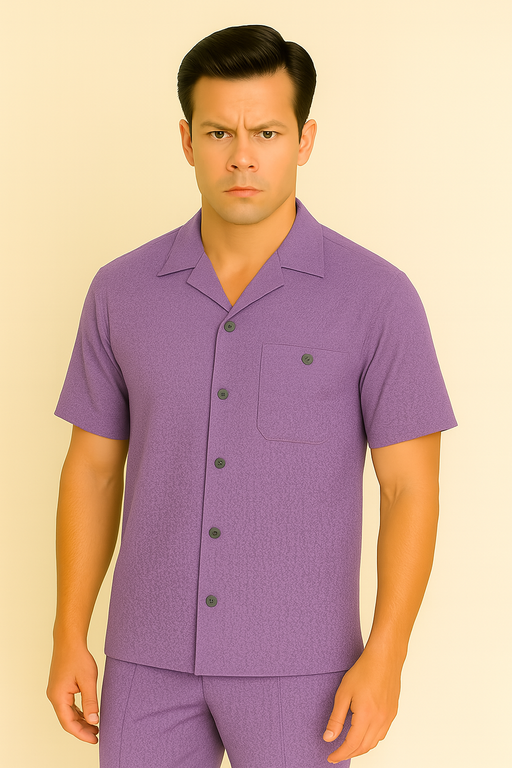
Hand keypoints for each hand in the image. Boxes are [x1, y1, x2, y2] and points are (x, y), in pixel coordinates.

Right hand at [46, 640, 99, 743]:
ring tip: (94, 727)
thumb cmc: (78, 657)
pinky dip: (78, 712)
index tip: (94, 739)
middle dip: (82, 729)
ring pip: (67, 713)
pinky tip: (87, 714)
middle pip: (67, 720)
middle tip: (97, 735)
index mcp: (58, 697)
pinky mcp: (60, 687)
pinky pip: (68, 705)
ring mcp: (56, 692)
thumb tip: (94, 720)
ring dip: (80, 721)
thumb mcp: (88, 680)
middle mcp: (54, 696)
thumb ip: (90, 702)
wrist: (69, 641)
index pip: (69, 723)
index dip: (81, 734)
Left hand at [322, 647, 401, 762]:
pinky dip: (371, 740)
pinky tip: (363, 735)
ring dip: (360, 748)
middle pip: (364, 747)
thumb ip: (336, 718)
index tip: (331, 757)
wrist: (384, 658)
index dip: (340, 753)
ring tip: (347, 746)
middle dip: (349, 753)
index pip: (352, 744)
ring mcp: (388, 717)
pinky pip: (381, 734)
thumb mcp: (343, 693)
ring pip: (374, 742)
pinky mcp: (392, 713)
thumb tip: (329, 737)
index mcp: (367, 716)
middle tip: (336, 754)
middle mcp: (380, 720)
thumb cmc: (364, 670)